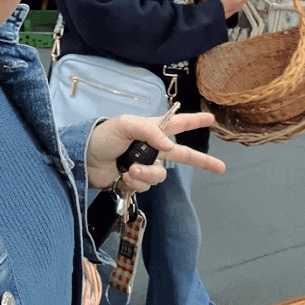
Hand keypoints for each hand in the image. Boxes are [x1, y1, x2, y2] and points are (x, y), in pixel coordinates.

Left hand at [86, 111, 224, 191]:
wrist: (84, 158)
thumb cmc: (103, 136)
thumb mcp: (126, 125)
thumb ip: (150, 132)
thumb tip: (171, 147)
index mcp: (151, 130)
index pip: (177, 124)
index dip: (193, 121)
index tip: (210, 119)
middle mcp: (151, 148)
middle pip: (182, 155)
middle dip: (201, 161)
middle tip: (220, 167)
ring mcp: (145, 165)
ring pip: (160, 174)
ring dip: (147, 173)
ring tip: (129, 169)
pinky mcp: (136, 181)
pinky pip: (146, 185)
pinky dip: (137, 182)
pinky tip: (124, 176)